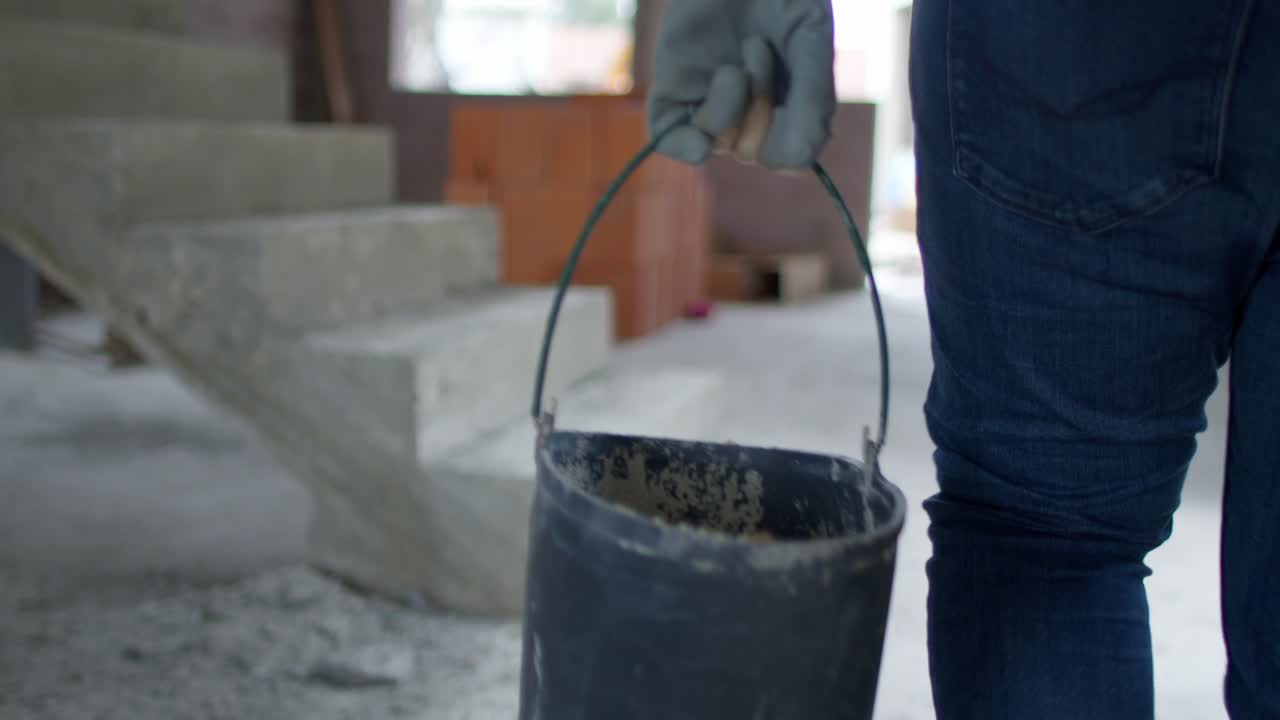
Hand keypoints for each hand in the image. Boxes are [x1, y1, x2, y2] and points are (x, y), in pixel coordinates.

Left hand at [645, 0, 835, 169]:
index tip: (802, 91)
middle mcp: (745, 115)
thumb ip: (812, 101)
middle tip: (761, 47)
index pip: (787, 159)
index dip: (793, 138)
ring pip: (718, 142)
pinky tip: (699, 142)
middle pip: (752, 151)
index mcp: (785, 109)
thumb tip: (797, 164)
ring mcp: (706, 104)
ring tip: (743, 50)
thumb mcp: (810, 42)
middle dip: (763, 103)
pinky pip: (671, 141)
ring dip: (734, 100)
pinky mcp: (672, 92)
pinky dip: (686, 143)